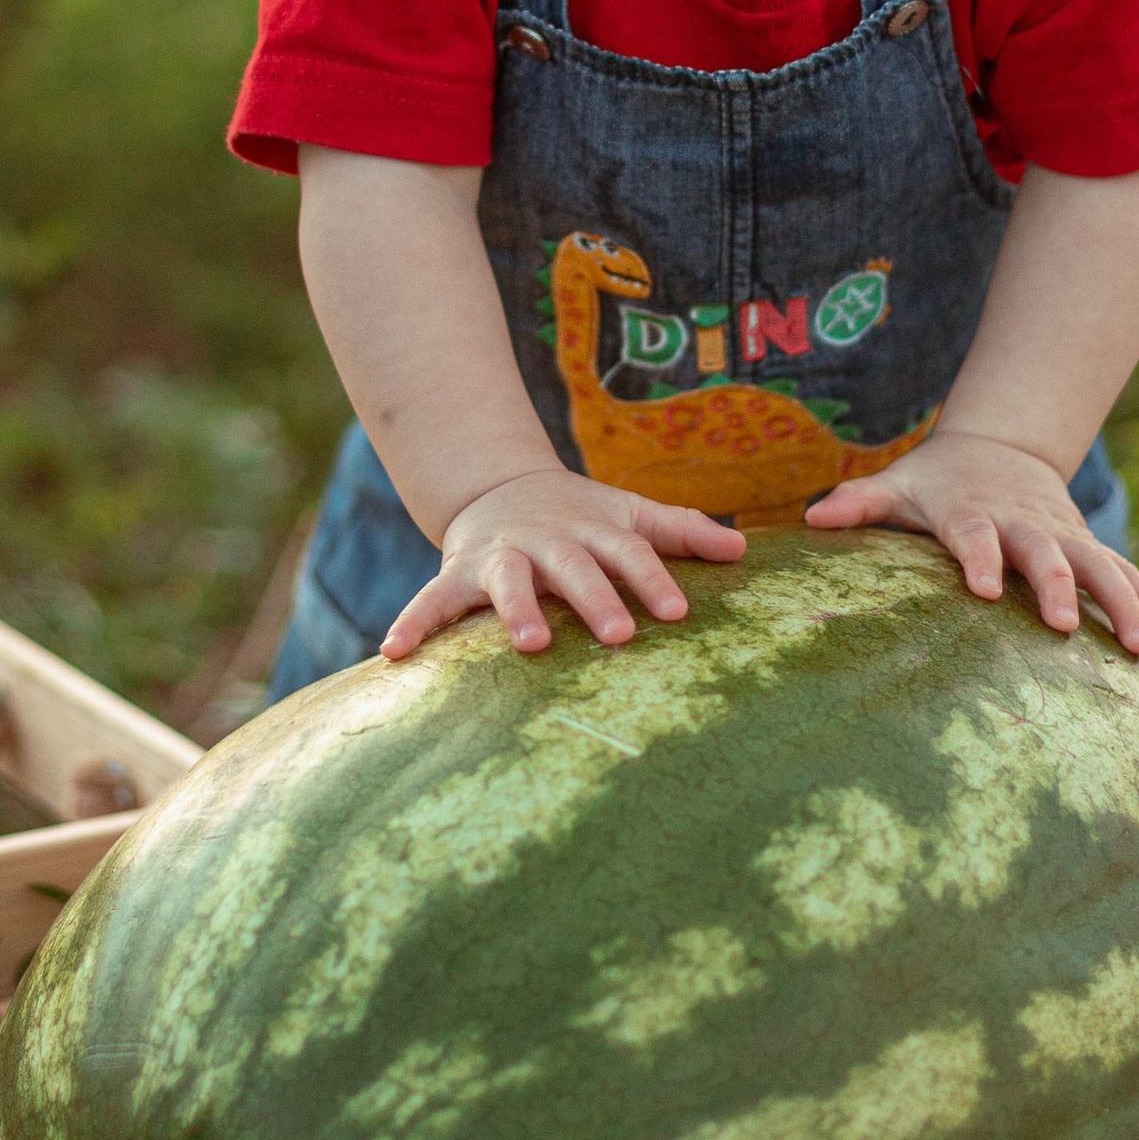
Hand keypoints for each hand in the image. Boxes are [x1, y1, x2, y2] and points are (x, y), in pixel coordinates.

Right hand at [382, 468, 746, 659]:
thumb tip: (743, 548)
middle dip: (594, 598)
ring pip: (508, 581)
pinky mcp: (458, 572)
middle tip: (618, 635)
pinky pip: (432, 599)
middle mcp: (548, 540)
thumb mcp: (628, 513)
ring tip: (529, 646)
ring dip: (516, 609)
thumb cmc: (579, 515)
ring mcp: (501, 555)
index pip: (630, 552)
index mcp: (593, 528)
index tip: (676, 612)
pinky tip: (395, 654)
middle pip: (574, 567)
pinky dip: (413, 623)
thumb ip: (681, 530)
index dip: (653, 579)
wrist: (500, 485)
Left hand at [805, 429, 1138, 658]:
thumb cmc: (938, 480)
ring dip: (1122, 601)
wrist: (1001, 446)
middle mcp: (1024, 522)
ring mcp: (1063, 533)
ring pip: (1100, 564)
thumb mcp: (899, 483)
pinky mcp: (1087, 544)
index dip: (979, 557)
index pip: (973, 534)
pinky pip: (1123, 571)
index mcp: (972, 511)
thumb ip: (859, 501)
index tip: (982, 589)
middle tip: (1066, 626)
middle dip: (1059, 586)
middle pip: (1045, 552)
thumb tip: (813, 520)